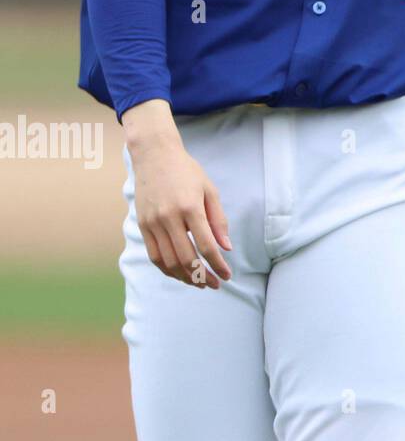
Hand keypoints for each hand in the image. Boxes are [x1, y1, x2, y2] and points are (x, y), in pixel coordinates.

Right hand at [122, 99, 231, 289]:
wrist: (154, 156)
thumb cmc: (187, 171)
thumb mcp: (210, 190)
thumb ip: (218, 220)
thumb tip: (226, 248)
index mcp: (190, 207)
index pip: (205, 246)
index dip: (217, 265)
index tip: (227, 275)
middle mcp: (169, 218)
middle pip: (186, 258)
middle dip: (202, 276)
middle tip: (215, 284)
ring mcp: (152, 223)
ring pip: (167, 261)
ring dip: (184, 277)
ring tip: (199, 282)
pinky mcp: (142, 225)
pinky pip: (154, 256)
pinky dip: (166, 269)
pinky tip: (179, 273)